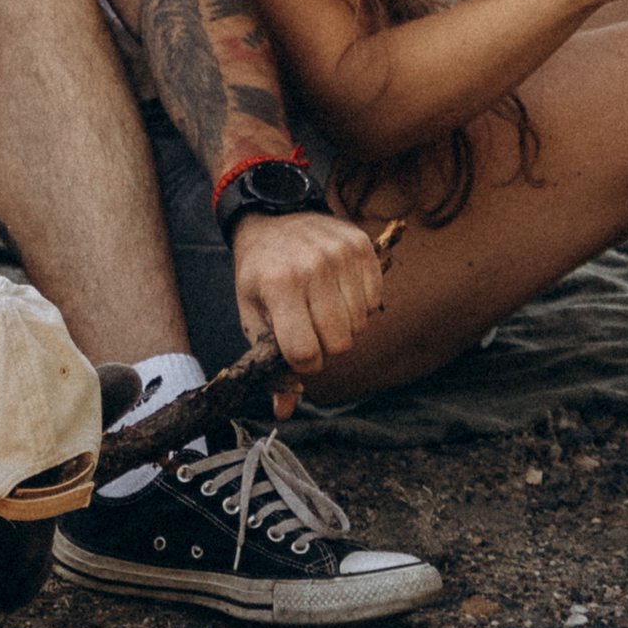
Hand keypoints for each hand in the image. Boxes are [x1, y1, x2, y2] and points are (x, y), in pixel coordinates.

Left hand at [229, 205, 385, 396]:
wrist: (274, 217)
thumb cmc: (260, 272)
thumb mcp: (251, 315)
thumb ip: (268, 364)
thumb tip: (284, 410)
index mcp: (280, 286)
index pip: (306, 354)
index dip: (303, 363)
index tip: (296, 350)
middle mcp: (313, 268)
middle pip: (340, 343)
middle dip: (325, 346)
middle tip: (310, 328)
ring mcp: (340, 254)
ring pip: (360, 324)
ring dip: (343, 324)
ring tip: (322, 305)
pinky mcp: (361, 244)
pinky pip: (375, 299)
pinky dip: (360, 304)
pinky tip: (339, 290)